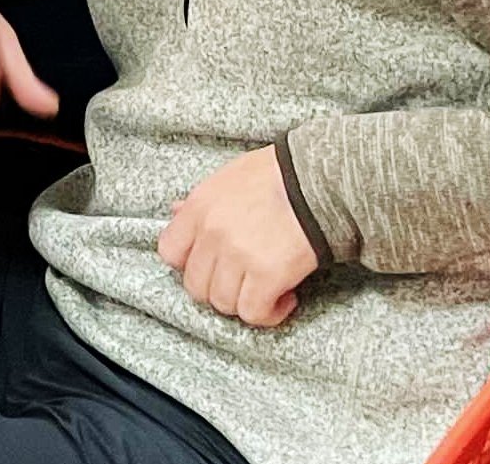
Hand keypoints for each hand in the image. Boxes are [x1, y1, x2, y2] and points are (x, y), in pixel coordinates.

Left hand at [159, 148, 318, 326]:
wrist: (320, 180)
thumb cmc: (278, 176)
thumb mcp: (228, 178)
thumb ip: (201, 201)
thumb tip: (176, 211)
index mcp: (198, 208)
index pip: (169, 252)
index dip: (189, 265)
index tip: (212, 265)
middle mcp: (211, 233)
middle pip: (195, 285)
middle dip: (219, 288)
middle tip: (244, 282)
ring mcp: (237, 255)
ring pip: (222, 303)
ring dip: (244, 302)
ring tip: (267, 290)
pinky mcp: (267, 274)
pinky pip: (253, 312)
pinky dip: (269, 313)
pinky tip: (286, 298)